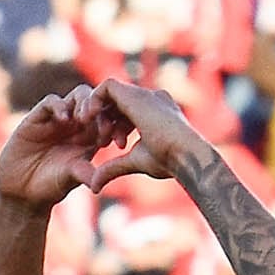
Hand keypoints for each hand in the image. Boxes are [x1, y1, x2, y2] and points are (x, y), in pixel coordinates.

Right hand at [0, 89, 114, 211]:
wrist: (21, 189)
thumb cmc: (50, 185)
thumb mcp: (71, 177)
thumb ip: (85, 173)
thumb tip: (101, 182)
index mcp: (91, 137)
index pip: (107, 119)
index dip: (111, 124)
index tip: (110, 138)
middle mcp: (77, 125)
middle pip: (96, 102)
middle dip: (100, 107)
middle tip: (96, 120)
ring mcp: (58, 119)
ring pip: (77, 96)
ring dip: (83, 102)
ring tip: (82, 119)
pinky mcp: (38, 117)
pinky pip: (51, 101)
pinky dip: (59, 106)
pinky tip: (63, 119)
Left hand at [85, 80, 210, 190]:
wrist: (184, 152)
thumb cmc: (168, 161)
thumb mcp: (135, 162)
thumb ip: (113, 168)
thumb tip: (95, 187)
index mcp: (155, 114)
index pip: (127, 113)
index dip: (114, 127)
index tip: (110, 145)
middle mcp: (150, 100)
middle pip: (118, 103)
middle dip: (105, 121)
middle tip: (100, 142)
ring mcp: (143, 94)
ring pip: (110, 94)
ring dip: (98, 113)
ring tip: (97, 134)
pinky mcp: (134, 93)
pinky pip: (107, 86)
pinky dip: (94, 99)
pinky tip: (90, 118)